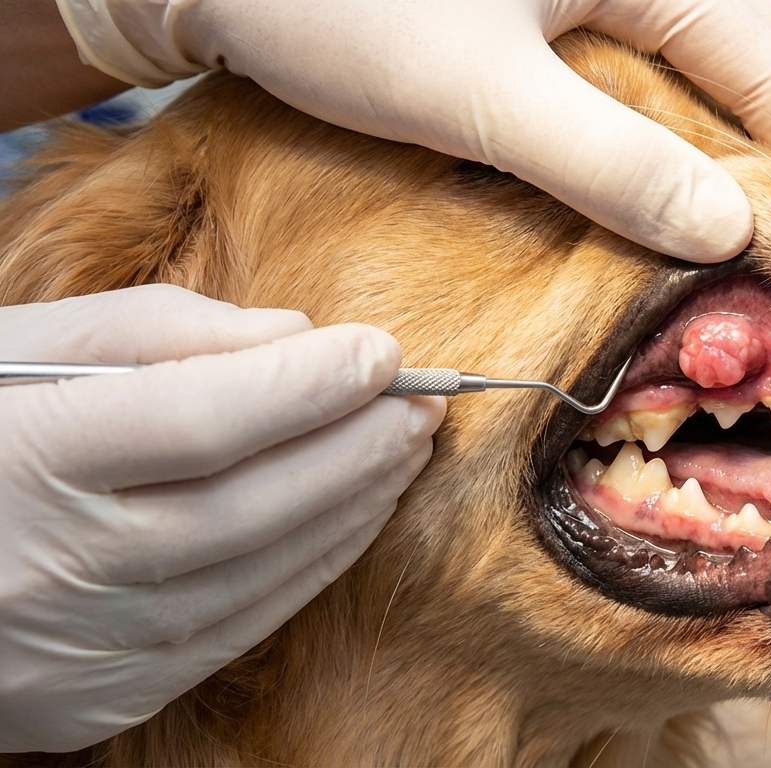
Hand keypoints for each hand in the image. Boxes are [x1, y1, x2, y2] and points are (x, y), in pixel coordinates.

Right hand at [0, 285, 444, 751]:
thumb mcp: (19, 351)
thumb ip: (156, 332)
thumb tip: (294, 335)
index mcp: (27, 457)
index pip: (203, 416)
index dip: (309, 383)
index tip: (381, 350)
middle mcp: (58, 564)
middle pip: (250, 502)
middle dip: (354, 446)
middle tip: (419, 403)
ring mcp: (82, 646)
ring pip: (258, 573)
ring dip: (349, 509)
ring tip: (400, 453)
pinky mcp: (100, 698)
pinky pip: (236, 631)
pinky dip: (308, 572)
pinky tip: (350, 520)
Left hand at [54, 0, 770, 261]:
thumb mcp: (480, 95)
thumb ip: (610, 162)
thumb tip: (720, 227)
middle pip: (741, 73)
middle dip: (762, 171)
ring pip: (686, 83)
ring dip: (701, 166)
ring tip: (717, 249)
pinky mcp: (546, 16)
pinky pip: (627, 85)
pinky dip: (642, 148)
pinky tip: (638, 201)